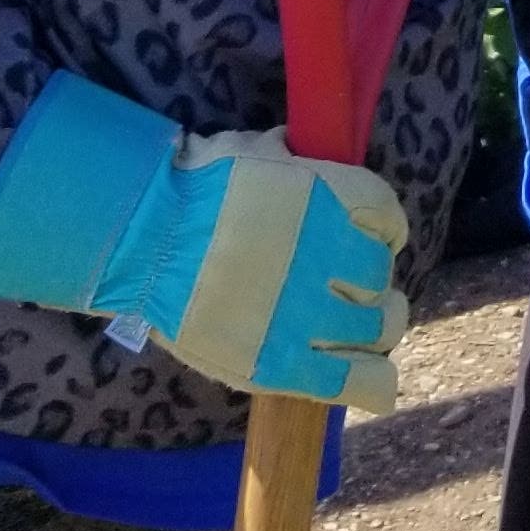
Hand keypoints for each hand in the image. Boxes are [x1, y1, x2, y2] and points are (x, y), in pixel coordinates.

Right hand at [0, 70, 413, 410]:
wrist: (141, 241)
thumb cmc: (189, 189)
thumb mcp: (250, 151)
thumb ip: (289, 156)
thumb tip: (301, 145)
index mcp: (326, 198)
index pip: (387, 216)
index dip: (386, 231)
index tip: (375, 240)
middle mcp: (328, 254)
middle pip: (380, 275)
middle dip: (373, 282)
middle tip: (355, 290)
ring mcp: (308, 312)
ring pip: (378, 327)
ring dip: (379, 327)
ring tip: (366, 330)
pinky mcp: (283, 363)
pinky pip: (352, 380)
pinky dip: (374, 384)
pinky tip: (379, 385)